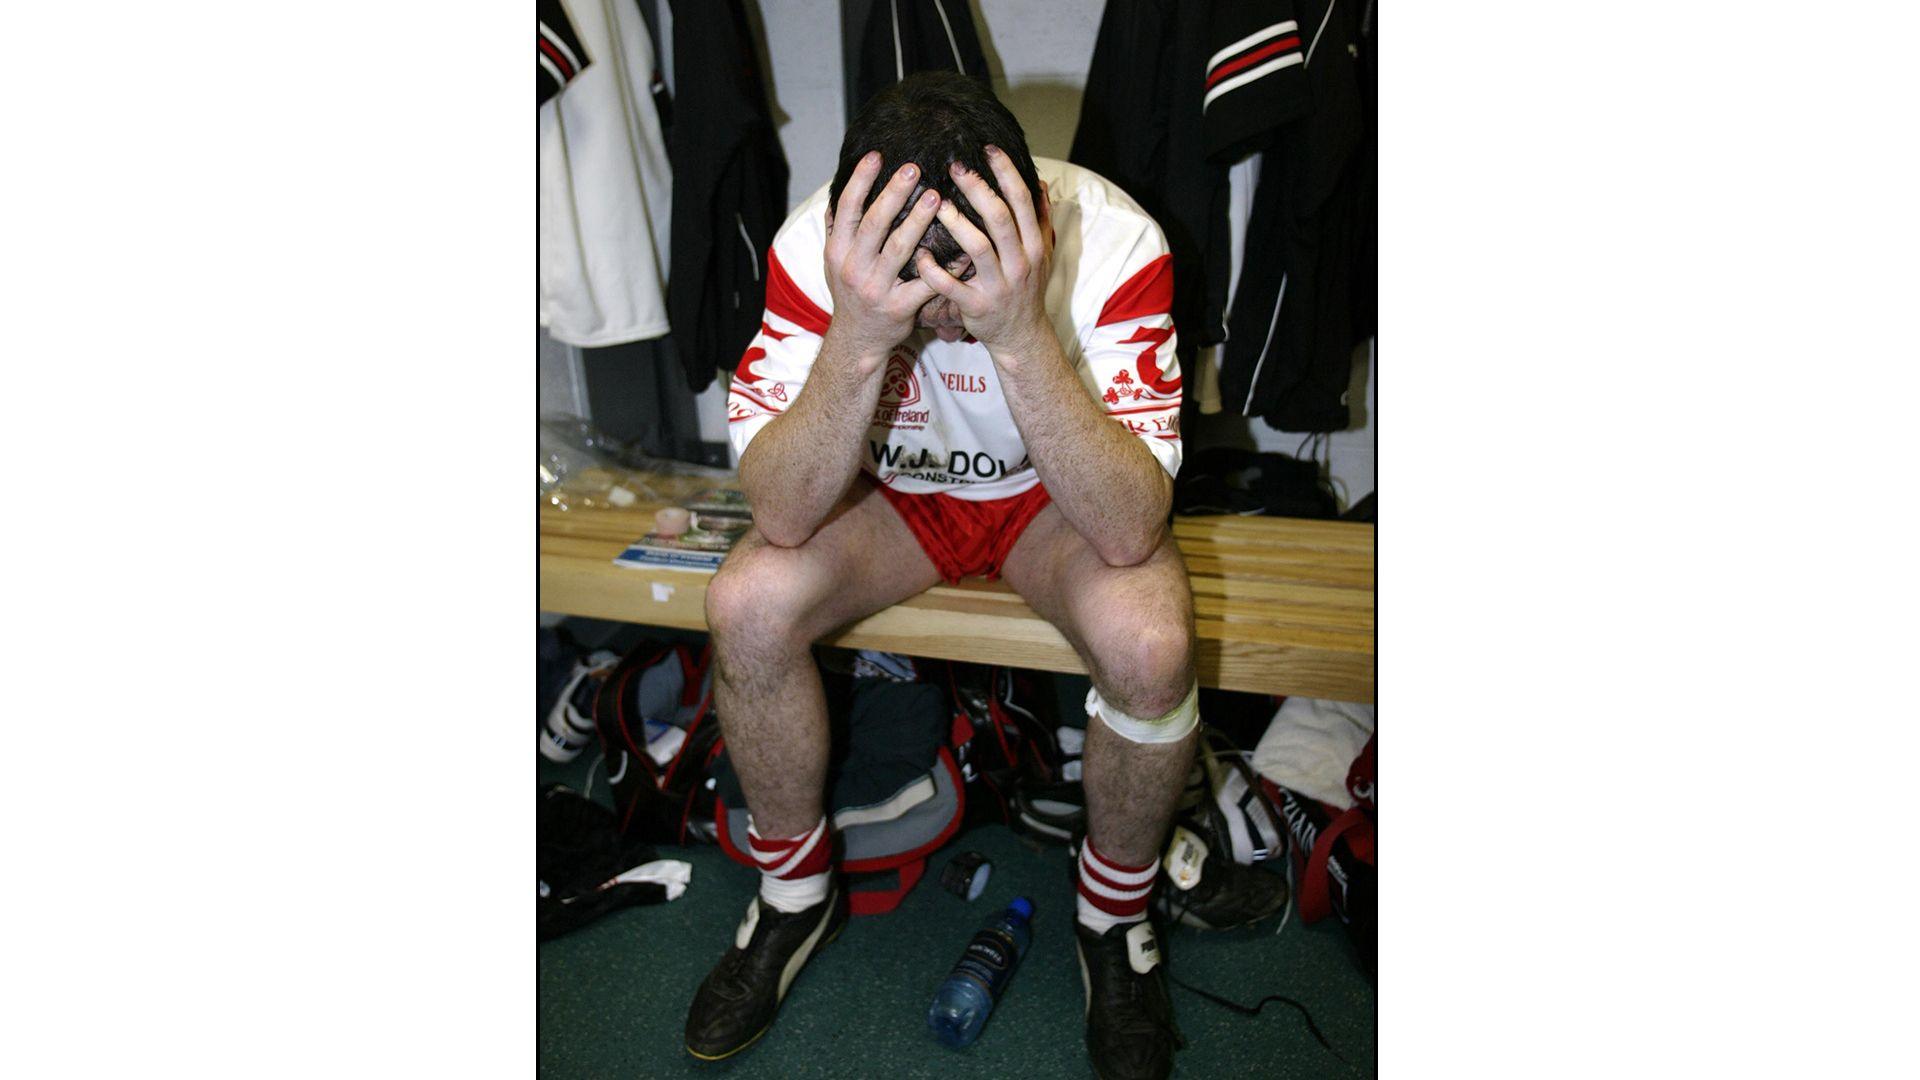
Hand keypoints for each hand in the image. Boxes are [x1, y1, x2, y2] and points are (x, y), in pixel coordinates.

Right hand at [821, 152, 941, 371]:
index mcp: (838, 251)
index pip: (847, 209)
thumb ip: (837, 229)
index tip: (877, 155)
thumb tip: (837, 192)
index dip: (860, 181)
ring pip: (900, 249)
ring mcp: (877, 288)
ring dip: (919, 221)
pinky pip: (927, 283)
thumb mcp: (834, 262)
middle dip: (894, 193)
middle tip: (915, 168)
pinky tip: (962, 249)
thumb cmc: (851, 294)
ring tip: (937, 197)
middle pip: (874, 224)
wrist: (858, 340)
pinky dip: (946, 266)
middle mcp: (854, 267)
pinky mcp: (899, 307)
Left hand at [913, 146, 1053, 356]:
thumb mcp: (1041, 254)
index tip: (988, 149)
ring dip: (956, 224)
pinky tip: (919, 254)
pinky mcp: (977, 307)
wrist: (1021, 336)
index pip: (1022, 201)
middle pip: (1000, 218)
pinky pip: (952, 286)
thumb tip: (1039, 182)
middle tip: (954, 166)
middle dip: (978, 189)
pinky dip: (934, 270)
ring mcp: (999, 286)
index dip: (1006, 173)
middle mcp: (1020, 263)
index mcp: (1034, 245)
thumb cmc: (1025, 289)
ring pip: (978, 248)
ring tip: (935, 204)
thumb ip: (1039, 219)